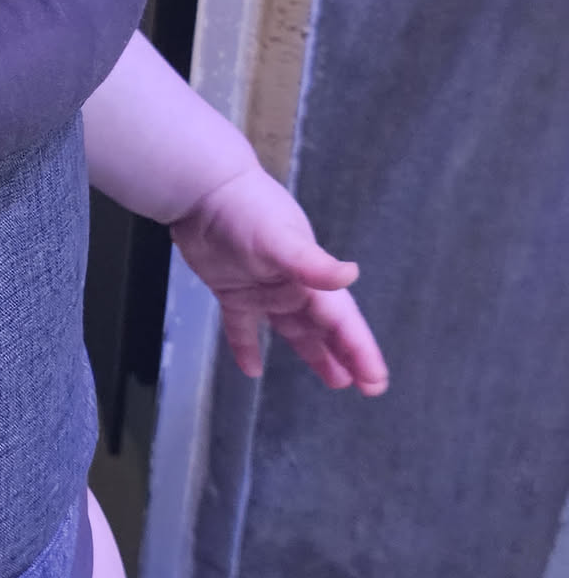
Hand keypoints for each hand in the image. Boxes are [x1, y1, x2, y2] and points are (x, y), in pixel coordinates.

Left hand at [170, 163, 388, 392]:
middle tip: (366, 388)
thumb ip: (311, 263)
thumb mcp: (281, 238)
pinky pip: (243, 327)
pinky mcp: (232, 291)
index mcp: (309, 278)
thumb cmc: (246, 211)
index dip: (360, 350)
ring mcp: (263, 290)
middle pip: (325, 328)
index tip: (376, 382)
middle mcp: (292, 286)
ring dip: (314, 353)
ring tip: (335, 380)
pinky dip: (248, 347)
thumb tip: (351, 274)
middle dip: (347, 355)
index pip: (342, 320)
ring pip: (294, 331)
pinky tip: (252, 371)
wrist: (201, 190)